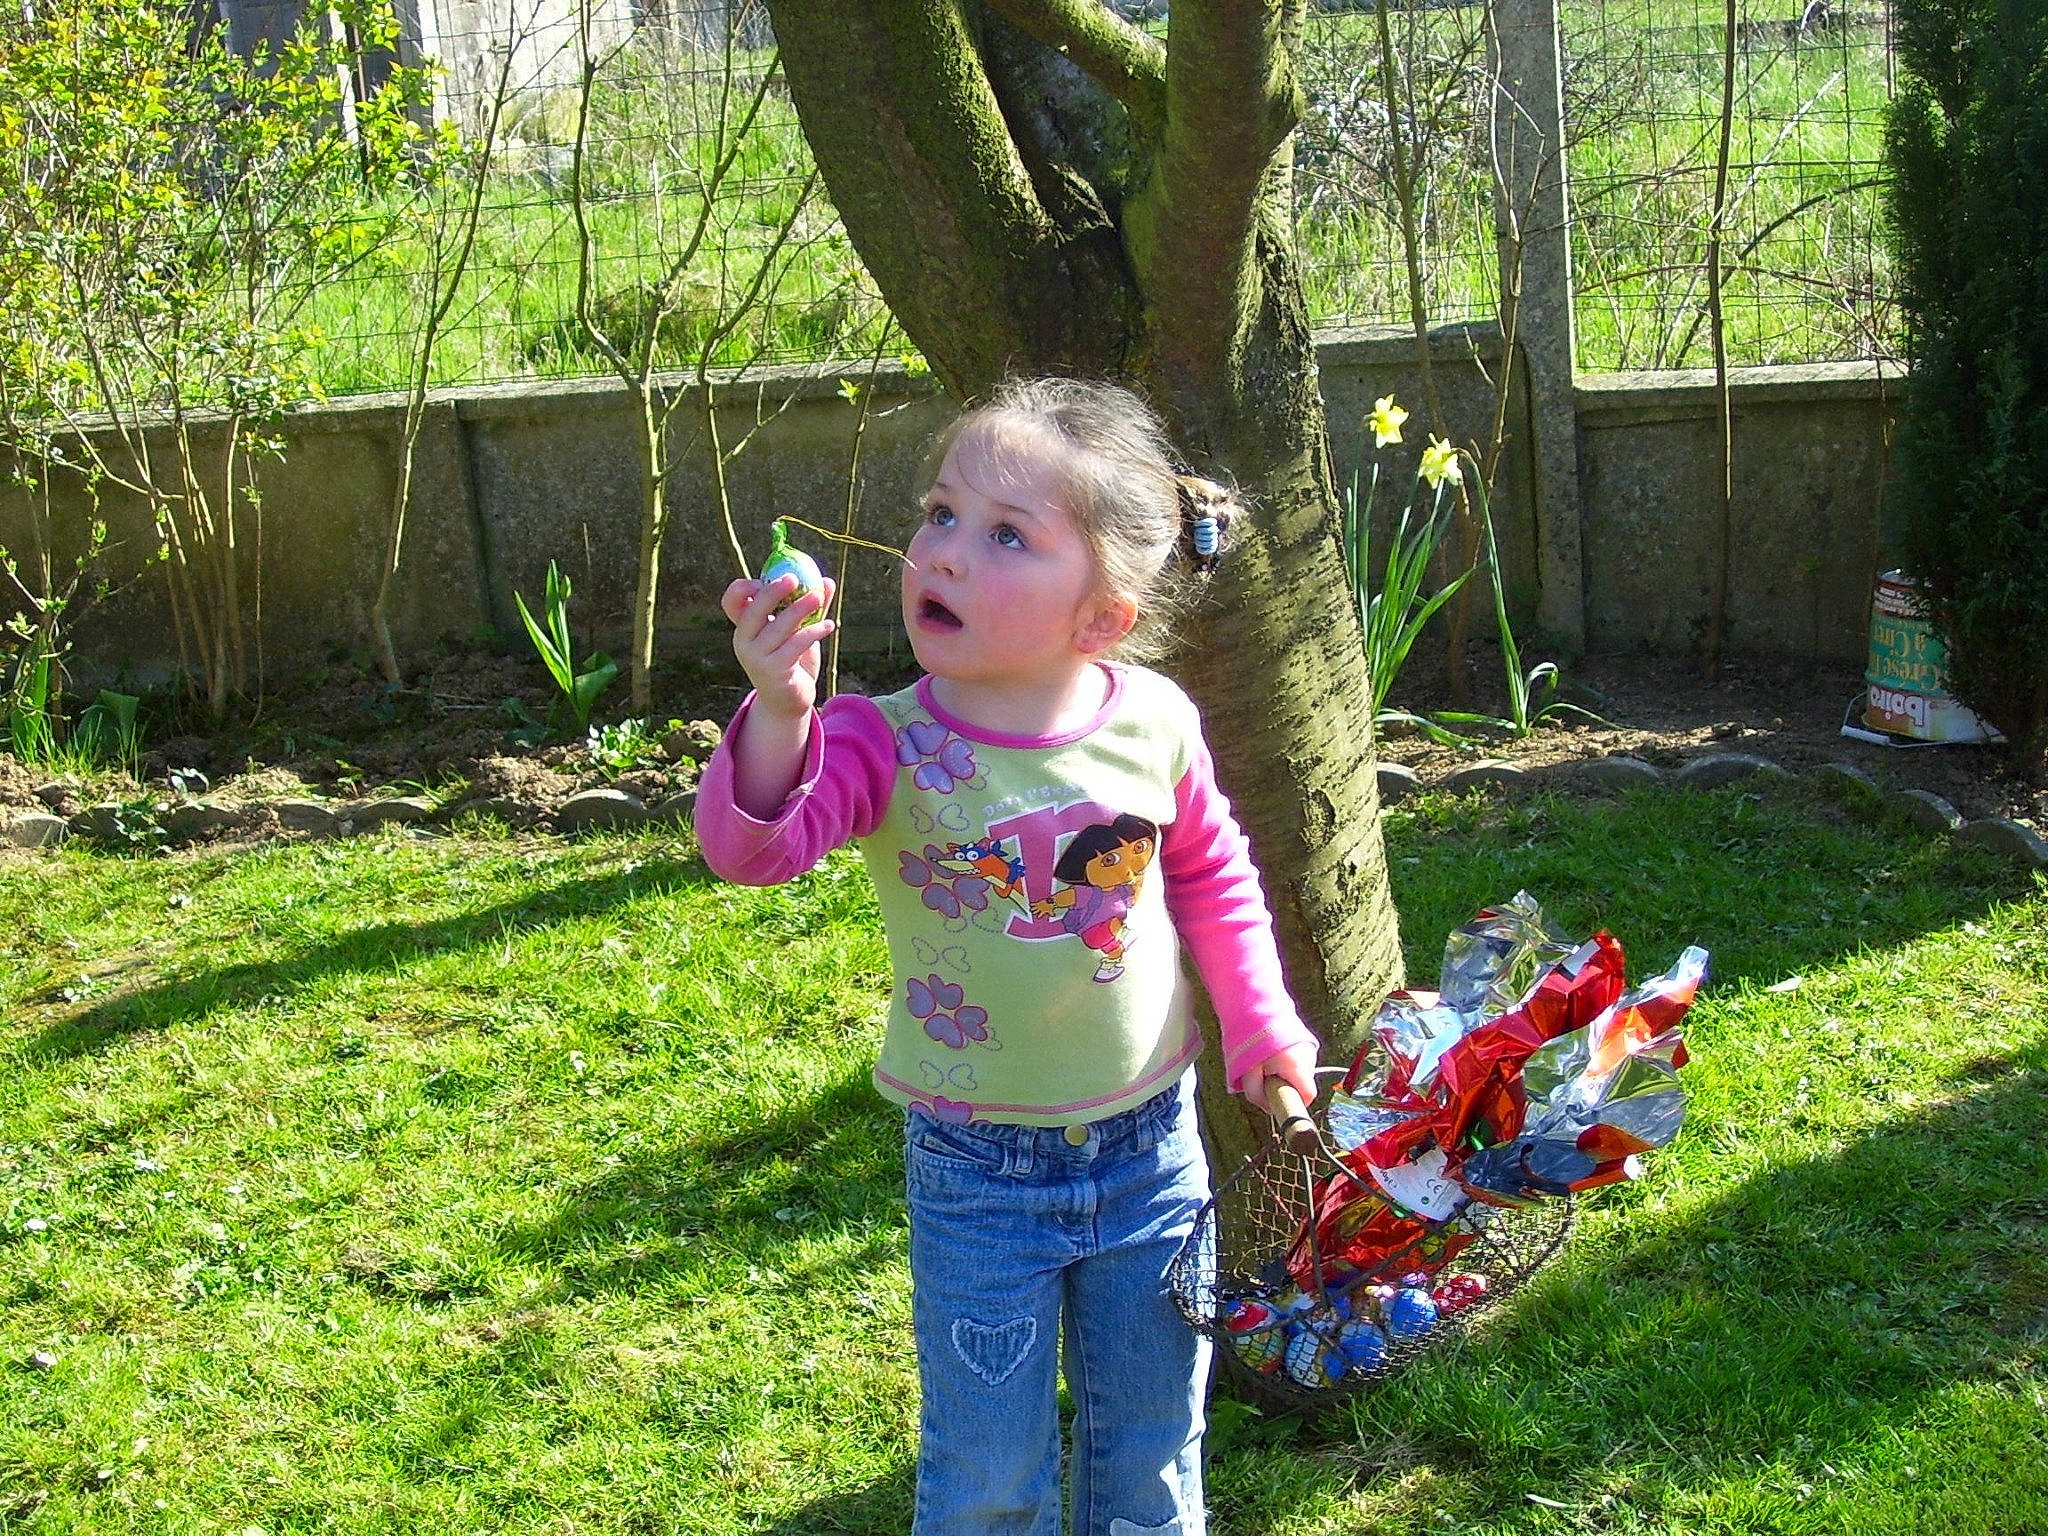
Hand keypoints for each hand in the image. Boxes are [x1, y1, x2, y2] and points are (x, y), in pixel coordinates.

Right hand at [723, 572, 835, 720]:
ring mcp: (756, 658)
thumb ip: (809, 608)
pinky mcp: (774, 671)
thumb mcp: (796, 632)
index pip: (731, 601)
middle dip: (773, 591)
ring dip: (800, 609)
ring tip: (819, 598)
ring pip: (779, 627)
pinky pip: (795, 645)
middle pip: (754, 610)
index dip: (744, 587)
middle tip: (795, 579)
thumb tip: (826, 581)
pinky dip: (813, 632)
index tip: (768, 577)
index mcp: (744, 627)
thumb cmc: (791, 661)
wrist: (788, 701)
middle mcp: (744, 641)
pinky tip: (829, 625)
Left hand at [1243, 1039, 1318, 1115]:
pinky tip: (1271, 1052)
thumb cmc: (1249, 1039)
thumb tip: (1268, 1107)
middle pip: (1301, 1086)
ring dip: (1283, 1074)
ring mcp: (1309, 1048)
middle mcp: (1308, 1058)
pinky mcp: (1305, 1041)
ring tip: (1265, 1060)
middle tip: (1263, 1076)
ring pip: (1298, 1074)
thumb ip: (1257, 1094)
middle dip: (1283, 1087)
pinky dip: (1285, 1063)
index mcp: (1297, 1066)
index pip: (1307, 1096)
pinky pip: (1297, 1062)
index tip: (1277, 1099)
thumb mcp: (1247, 1072)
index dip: (1293, 1103)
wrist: (1253, 1004)